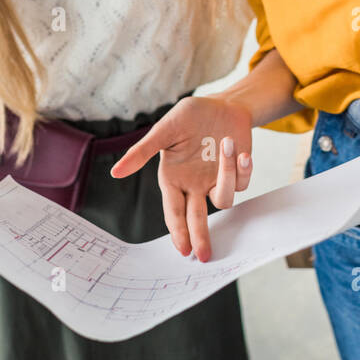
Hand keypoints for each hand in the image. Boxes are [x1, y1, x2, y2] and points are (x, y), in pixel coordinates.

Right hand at [110, 95, 253, 260]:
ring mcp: (216, 181)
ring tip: (226, 142)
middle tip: (203, 255)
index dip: (178, 230)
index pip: (174, 211)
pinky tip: (241, 152)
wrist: (222, 104)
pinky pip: (242, 182)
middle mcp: (194, 185)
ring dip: (227, 175)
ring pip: (223, 199)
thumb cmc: (190, 115)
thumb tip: (115, 173)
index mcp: (173, 178)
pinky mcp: (237, 174)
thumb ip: (142, 152)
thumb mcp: (165, 130)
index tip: (183, 249)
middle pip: (197, 219)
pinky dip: (243, 169)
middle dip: (200, 236)